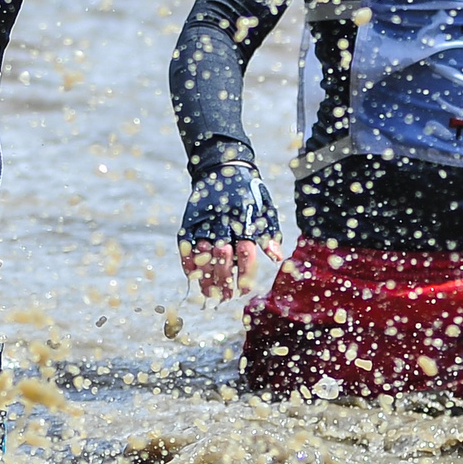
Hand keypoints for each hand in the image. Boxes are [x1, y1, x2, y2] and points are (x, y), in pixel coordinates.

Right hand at [178, 163, 282, 299]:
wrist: (223, 166)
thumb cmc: (249, 193)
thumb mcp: (264, 209)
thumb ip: (269, 232)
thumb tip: (277, 257)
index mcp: (245, 219)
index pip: (246, 252)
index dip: (245, 273)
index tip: (245, 290)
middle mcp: (224, 220)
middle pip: (222, 256)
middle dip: (224, 279)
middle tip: (225, 297)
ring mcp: (205, 219)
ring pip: (203, 252)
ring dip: (205, 275)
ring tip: (208, 293)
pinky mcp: (190, 218)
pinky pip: (186, 242)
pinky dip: (187, 260)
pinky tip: (192, 275)